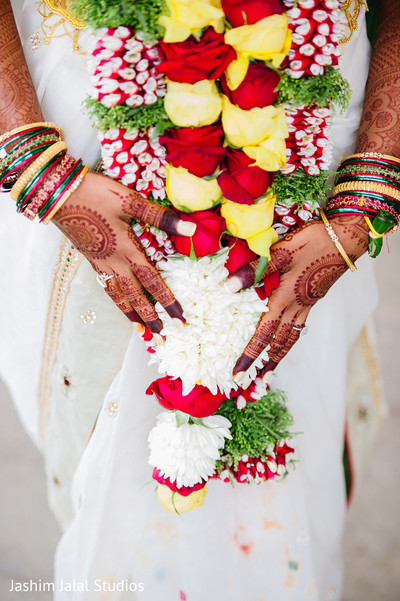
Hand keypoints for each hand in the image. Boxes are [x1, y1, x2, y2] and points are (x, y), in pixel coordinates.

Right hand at [52, 172, 194, 337]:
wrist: (57, 194)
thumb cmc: (95, 194)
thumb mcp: (130, 201)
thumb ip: (161, 217)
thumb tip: (192, 230)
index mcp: (127, 249)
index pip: (153, 282)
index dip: (168, 301)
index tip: (180, 319)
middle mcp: (114, 262)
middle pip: (135, 296)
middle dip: (150, 317)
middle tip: (162, 337)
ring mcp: (100, 262)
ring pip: (118, 296)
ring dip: (132, 314)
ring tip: (141, 330)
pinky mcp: (90, 258)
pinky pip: (106, 287)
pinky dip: (116, 300)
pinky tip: (119, 303)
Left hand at [225, 214, 368, 383]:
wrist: (344, 241)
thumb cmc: (310, 243)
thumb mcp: (279, 253)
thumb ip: (253, 271)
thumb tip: (227, 287)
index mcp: (283, 301)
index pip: (262, 335)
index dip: (249, 357)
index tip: (237, 375)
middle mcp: (294, 309)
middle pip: (277, 346)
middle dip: (262, 367)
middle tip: (250, 387)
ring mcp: (305, 307)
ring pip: (289, 340)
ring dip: (277, 359)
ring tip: (268, 376)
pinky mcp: (312, 301)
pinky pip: (298, 329)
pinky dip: (289, 342)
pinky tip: (285, 343)